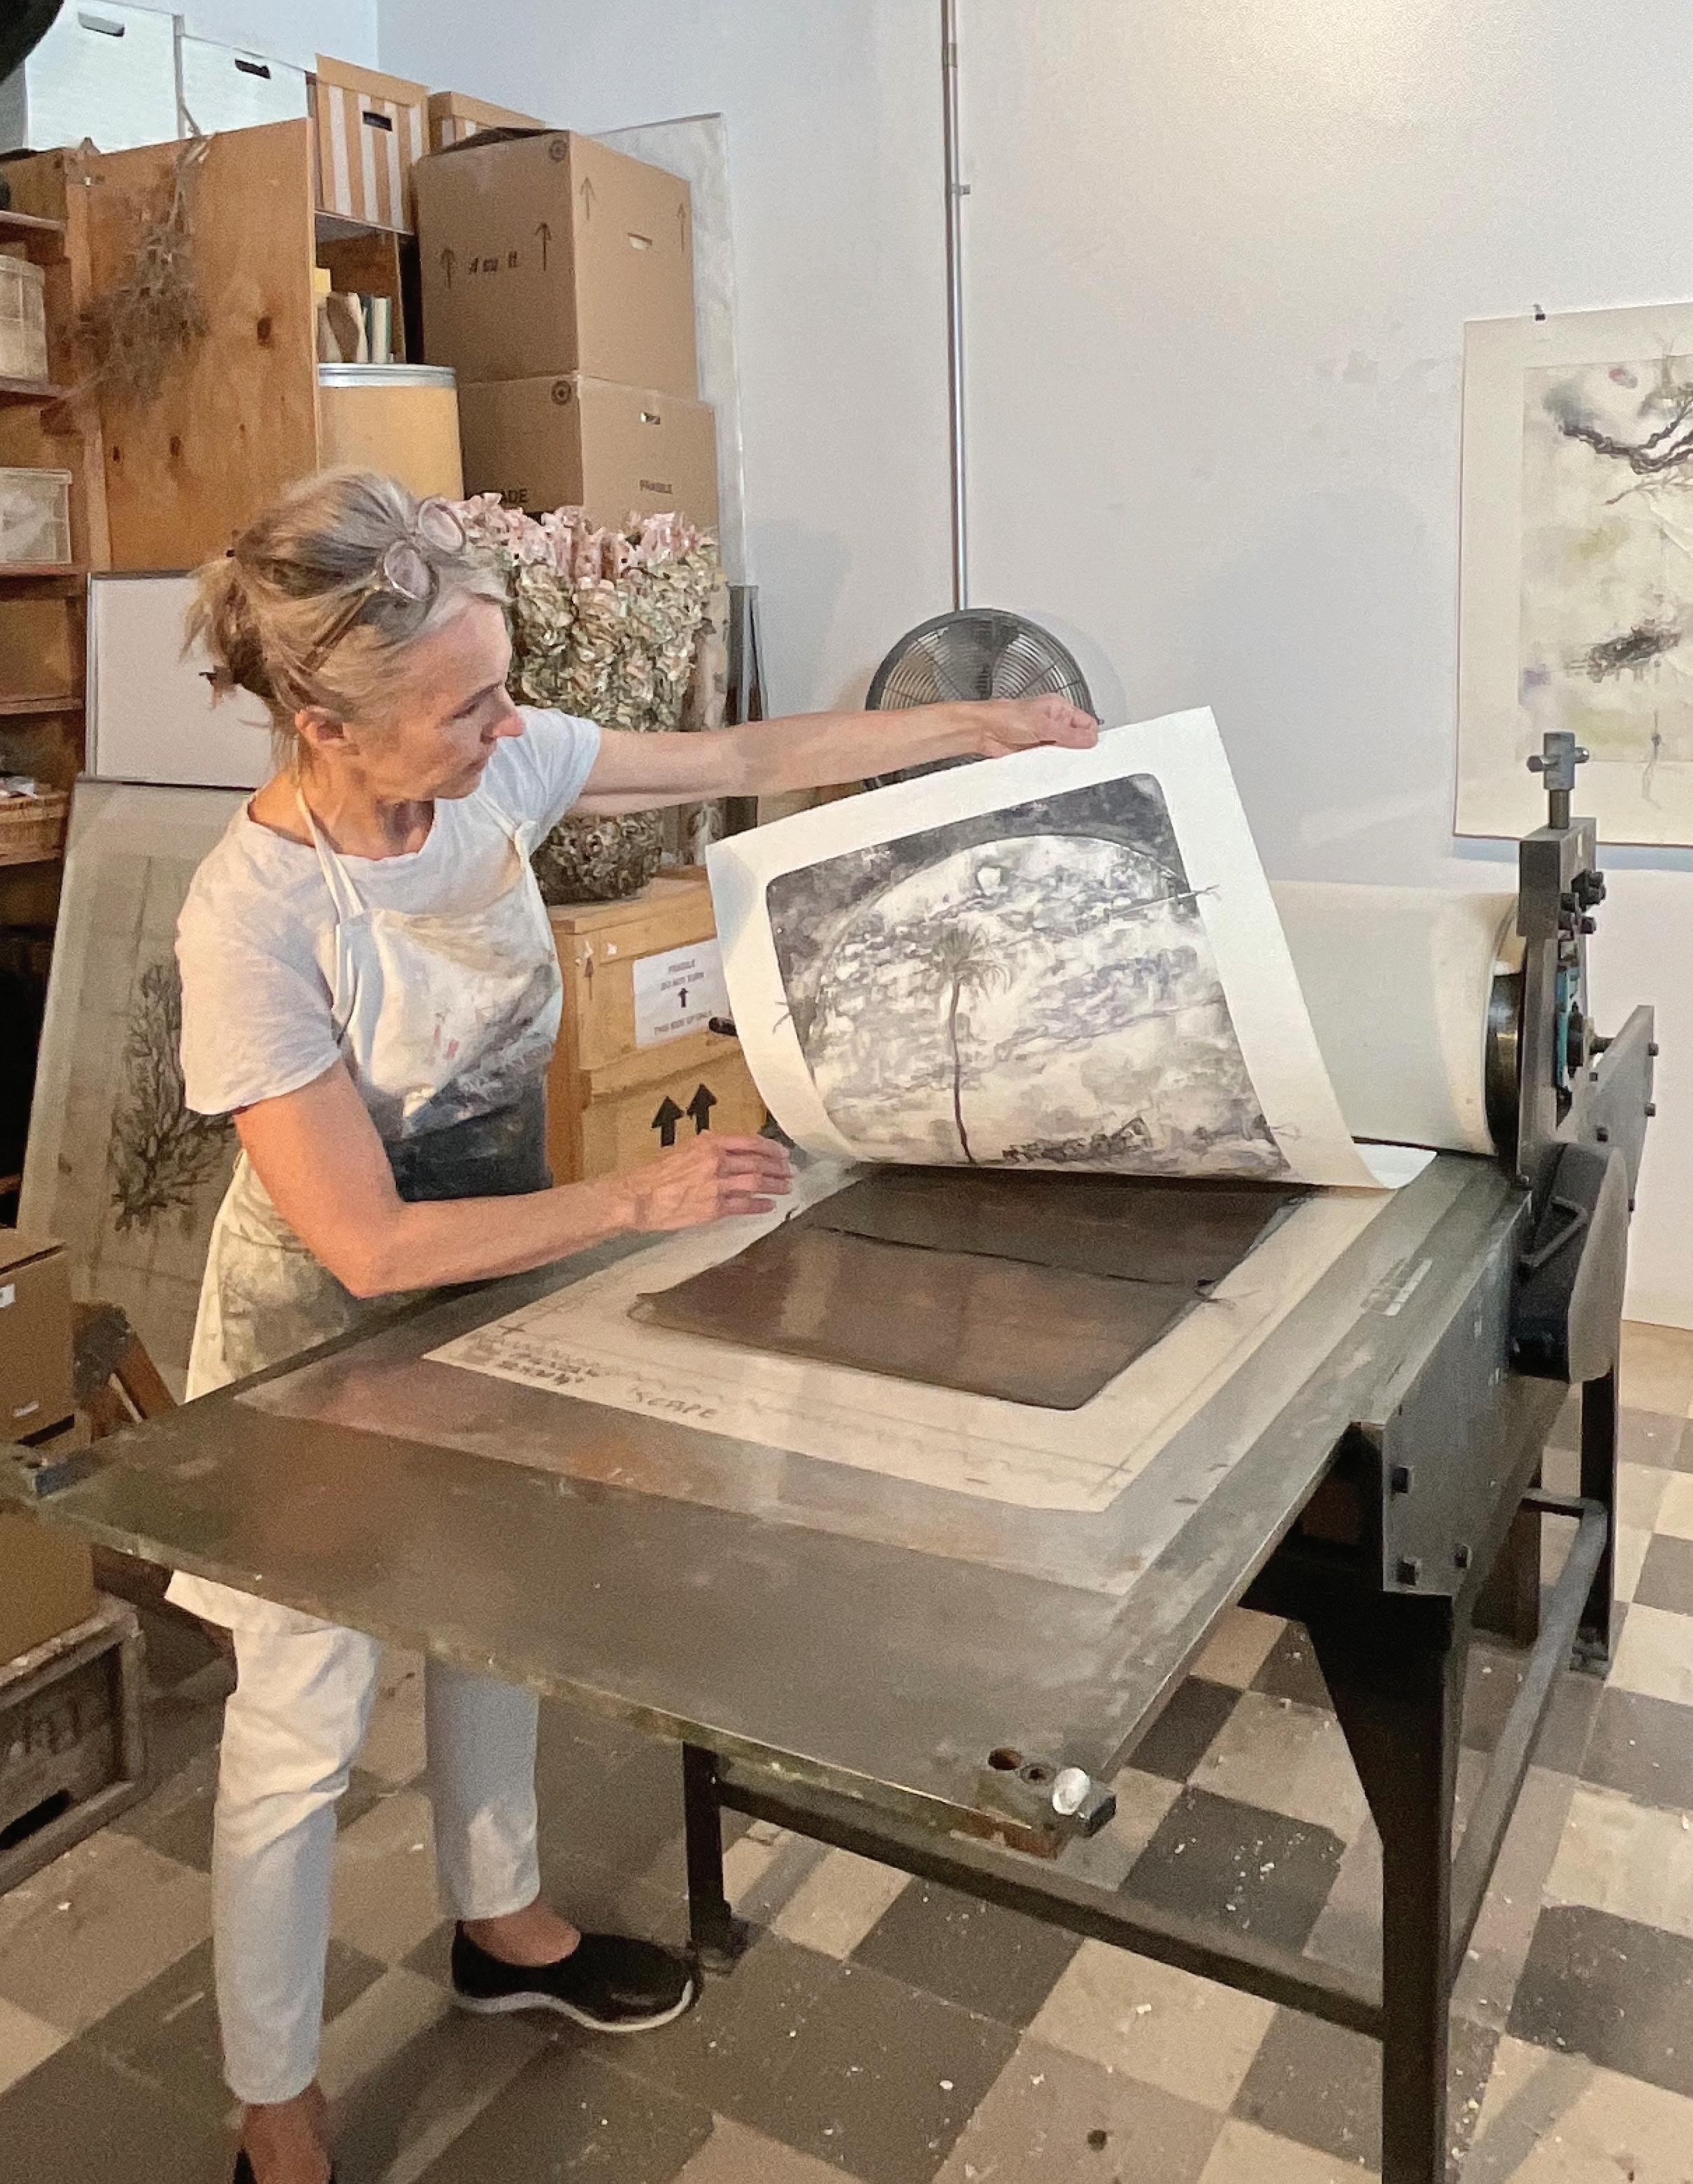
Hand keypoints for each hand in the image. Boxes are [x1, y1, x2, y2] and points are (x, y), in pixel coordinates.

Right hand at [617, 1134, 792, 1231]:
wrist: (637, 1197)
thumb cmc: (653, 1174)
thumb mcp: (680, 1149)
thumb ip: (704, 1147)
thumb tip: (719, 1144)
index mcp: (708, 1144)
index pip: (749, 1142)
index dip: (770, 1148)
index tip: (782, 1152)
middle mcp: (716, 1162)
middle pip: (757, 1163)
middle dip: (778, 1168)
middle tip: (790, 1172)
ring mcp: (716, 1185)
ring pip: (756, 1183)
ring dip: (775, 1185)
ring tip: (786, 1188)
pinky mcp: (713, 1208)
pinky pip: (744, 1206)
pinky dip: (760, 1205)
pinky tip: (769, 1206)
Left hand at [968, 695, 1098, 759]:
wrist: (984, 731)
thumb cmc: (1006, 716)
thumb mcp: (1044, 725)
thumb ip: (1069, 734)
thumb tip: (1090, 739)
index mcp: (1059, 709)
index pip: (1086, 723)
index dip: (1091, 736)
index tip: (1093, 749)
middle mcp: (1053, 723)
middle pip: (1076, 740)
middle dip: (1076, 750)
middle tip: (1073, 756)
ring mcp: (1044, 739)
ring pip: (1063, 753)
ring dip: (1060, 759)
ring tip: (1055, 759)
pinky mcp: (1035, 753)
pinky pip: (1049, 762)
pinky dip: (1049, 766)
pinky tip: (1047, 766)